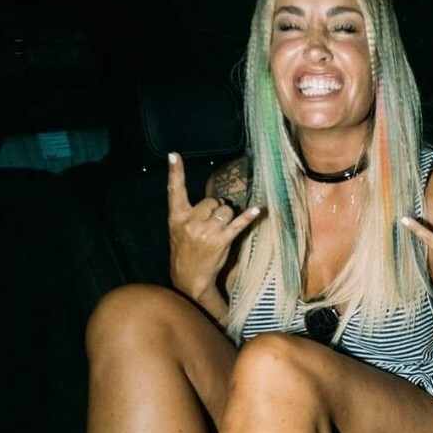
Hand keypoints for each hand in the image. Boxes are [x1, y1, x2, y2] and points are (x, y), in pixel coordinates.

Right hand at [168, 152, 259, 303]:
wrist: (189, 277)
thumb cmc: (185, 250)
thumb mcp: (178, 229)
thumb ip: (190, 212)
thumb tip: (216, 200)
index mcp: (177, 217)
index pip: (175, 190)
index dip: (175, 172)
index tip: (174, 155)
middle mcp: (190, 221)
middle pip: (212, 200)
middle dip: (215, 209)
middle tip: (209, 225)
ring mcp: (206, 231)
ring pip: (225, 210)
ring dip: (227, 218)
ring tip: (218, 232)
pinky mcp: (221, 240)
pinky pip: (238, 223)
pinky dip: (248, 216)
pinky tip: (257, 209)